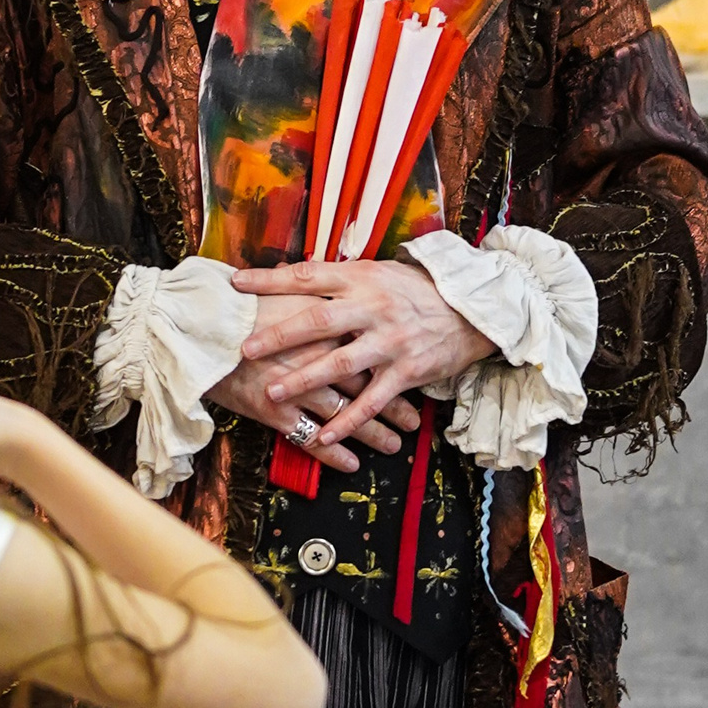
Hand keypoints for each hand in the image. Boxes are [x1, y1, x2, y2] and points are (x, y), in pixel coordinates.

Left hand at [228, 260, 487, 450]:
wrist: (470, 309)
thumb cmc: (416, 289)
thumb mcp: (379, 273)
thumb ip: (339, 280)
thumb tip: (290, 275)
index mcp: (361, 278)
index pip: (308, 275)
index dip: (271, 280)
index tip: (237, 283)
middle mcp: (373, 307)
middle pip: (318, 320)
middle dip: (279, 336)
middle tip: (245, 348)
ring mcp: (390, 341)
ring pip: (340, 363)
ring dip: (304, 379)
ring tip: (272, 392)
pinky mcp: (406, 371)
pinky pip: (372, 400)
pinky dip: (348, 420)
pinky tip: (323, 434)